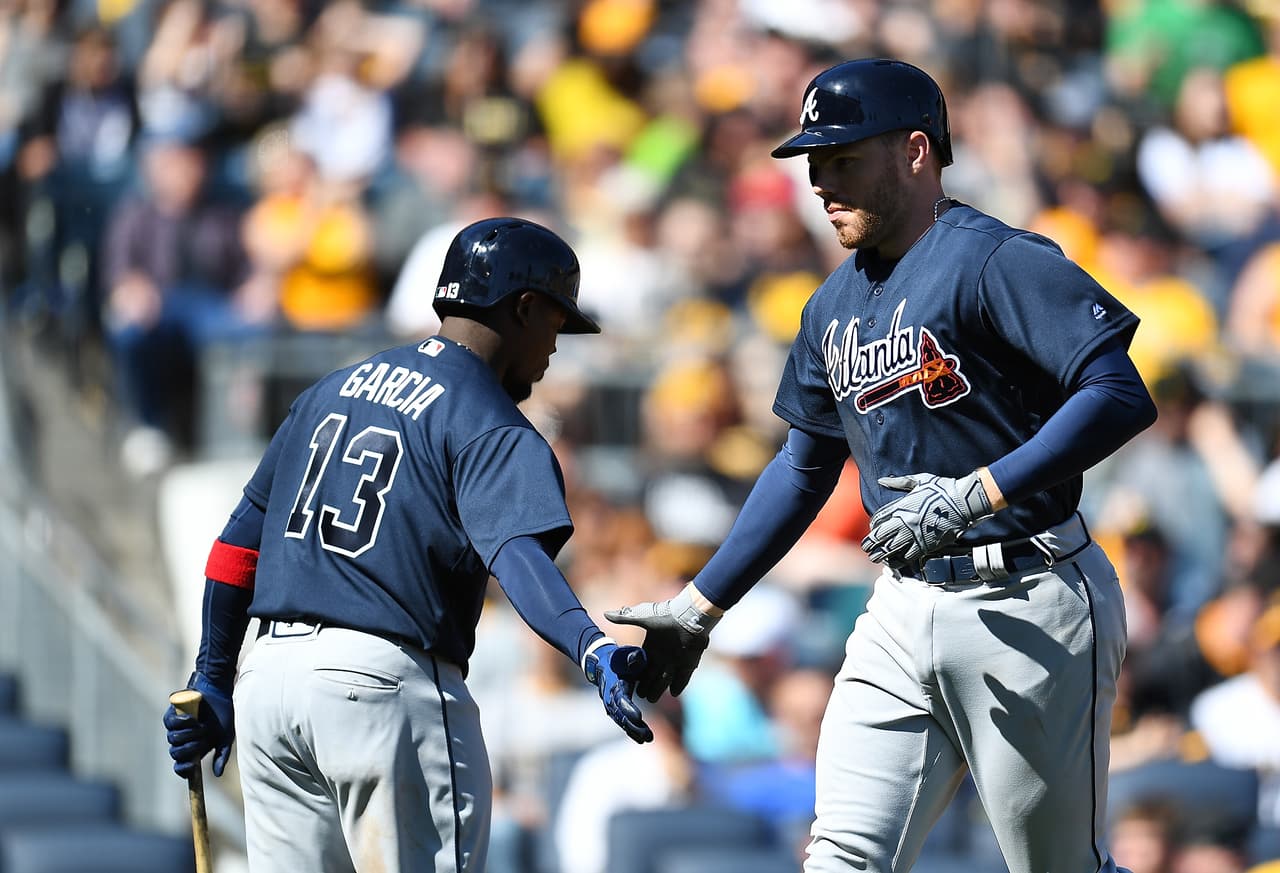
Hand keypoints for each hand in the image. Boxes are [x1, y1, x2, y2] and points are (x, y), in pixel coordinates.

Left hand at [163, 672, 234, 777]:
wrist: (220, 691)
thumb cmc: (224, 713)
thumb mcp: (226, 737)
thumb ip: (222, 755)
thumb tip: (217, 774)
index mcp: (195, 748)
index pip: (182, 766)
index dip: (183, 770)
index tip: (191, 768)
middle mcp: (184, 740)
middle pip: (176, 754)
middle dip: (189, 749)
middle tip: (201, 740)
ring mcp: (177, 728)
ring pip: (173, 739)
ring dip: (188, 734)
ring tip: (201, 725)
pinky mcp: (172, 714)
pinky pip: (170, 724)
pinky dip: (180, 723)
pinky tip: (191, 720)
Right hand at [584, 642, 652, 743]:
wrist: (601, 664)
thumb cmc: (619, 658)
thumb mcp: (626, 654)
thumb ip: (632, 657)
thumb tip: (636, 659)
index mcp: (614, 684)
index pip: (621, 699)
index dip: (629, 709)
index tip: (639, 718)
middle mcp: (610, 697)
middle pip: (621, 715)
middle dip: (634, 726)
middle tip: (647, 735)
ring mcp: (611, 704)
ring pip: (621, 721)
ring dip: (634, 731)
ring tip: (648, 739)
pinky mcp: (614, 709)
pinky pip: (622, 722)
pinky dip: (631, 731)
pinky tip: (642, 739)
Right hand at [605, 587, 714, 702]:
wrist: (689, 615)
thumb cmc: (665, 615)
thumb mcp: (642, 617)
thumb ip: (625, 618)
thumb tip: (606, 614)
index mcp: (652, 645)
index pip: (642, 663)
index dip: (637, 673)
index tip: (631, 682)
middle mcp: (663, 654)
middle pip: (653, 674)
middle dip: (646, 685)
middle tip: (640, 695)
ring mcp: (677, 659)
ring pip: (666, 679)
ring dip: (659, 688)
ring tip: (652, 699)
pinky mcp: (689, 662)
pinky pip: (684, 677)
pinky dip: (679, 685)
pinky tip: (674, 693)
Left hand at [861, 470, 991, 566]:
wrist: (964, 502)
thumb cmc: (944, 489)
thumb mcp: (920, 480)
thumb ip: (899, 482)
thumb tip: (881, 480)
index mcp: (901, 506)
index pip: (878, 519)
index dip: (873, 526)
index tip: (873, 529)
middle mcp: (905, 521)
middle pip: (880, 536)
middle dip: (871, 543)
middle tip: (867, 548)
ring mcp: (914, 535)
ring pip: (890, 549)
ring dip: (880, 554)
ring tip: (875, 558)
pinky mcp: (926, 546)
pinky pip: (906, 557)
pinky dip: (897, 561)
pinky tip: (893, 562)